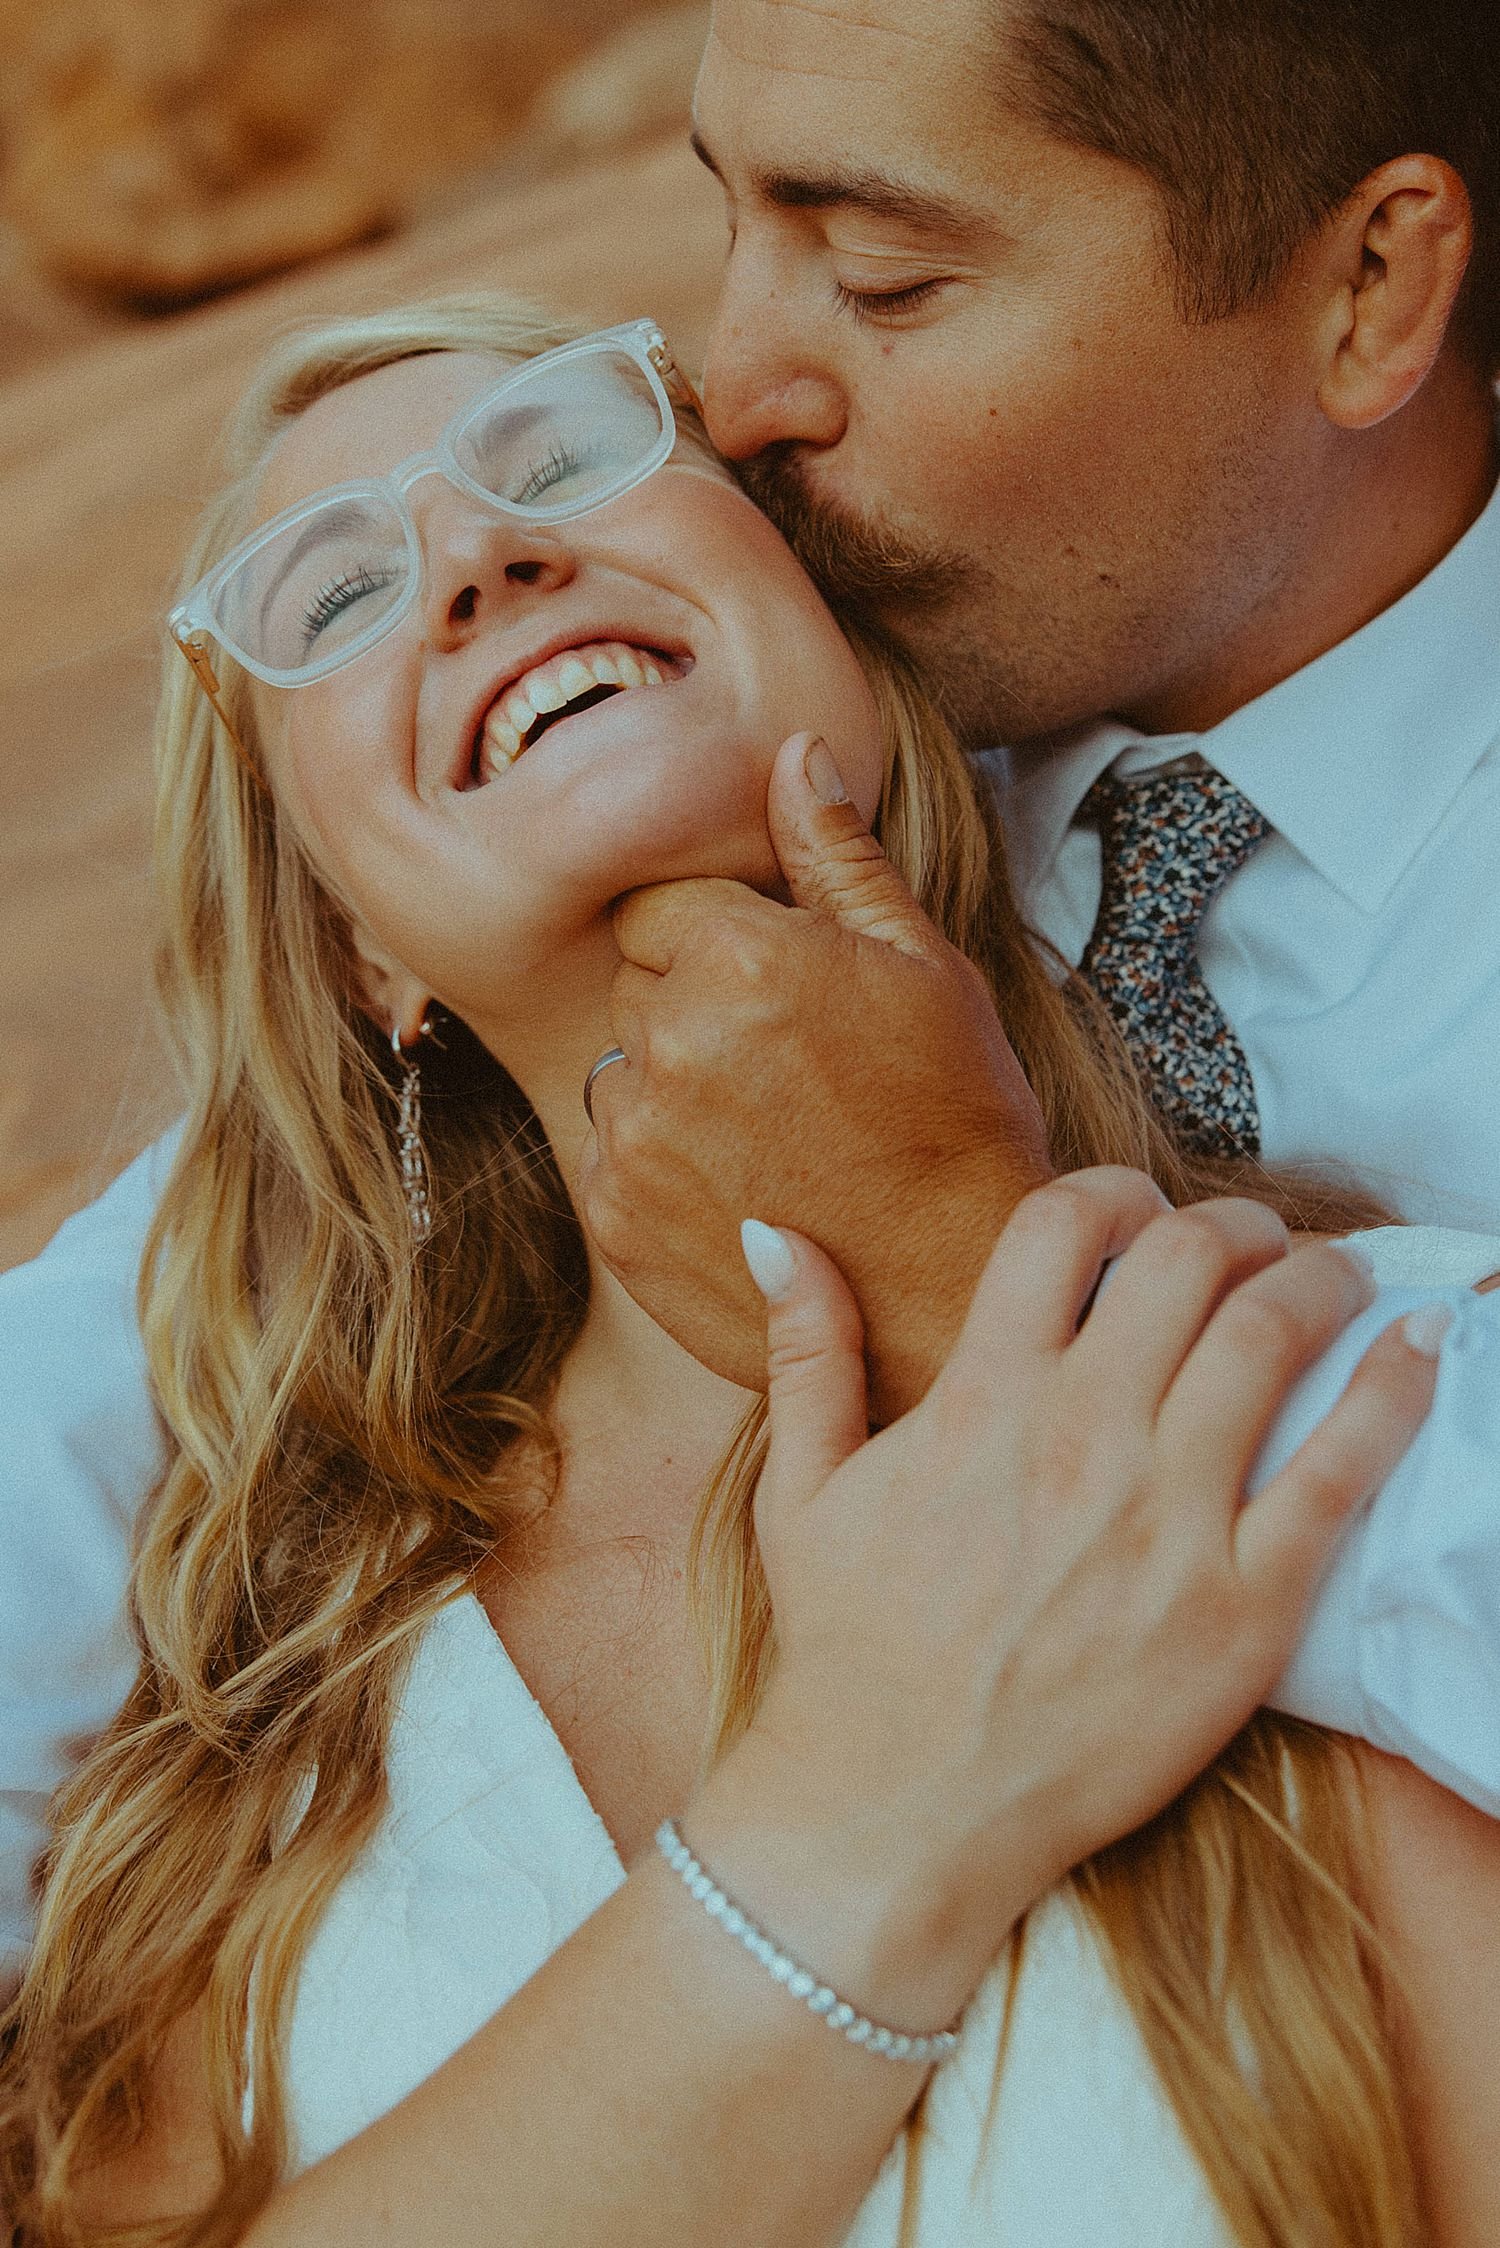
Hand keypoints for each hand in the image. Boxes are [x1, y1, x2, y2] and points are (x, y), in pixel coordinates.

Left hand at [578, 732, 1050, 1419]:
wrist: (954, 1292)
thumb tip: (794, 750)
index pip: (658, 908)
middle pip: (634, 989)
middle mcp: (665, 1041)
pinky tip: (744, 1192)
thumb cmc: (957, 1120)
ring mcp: (631, 1139)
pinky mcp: (614, 1222)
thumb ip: (838, 858)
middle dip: (691, 1012)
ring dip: (668, 1093)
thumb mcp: (922, 968)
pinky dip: (658, 1171)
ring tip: (770, 1138)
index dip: (717, 944)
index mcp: (736, 955)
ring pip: (617, 1075)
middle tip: (788, 1072)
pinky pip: (609, 1161)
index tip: (775, 993)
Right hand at [689, 1171, 1440, 2032]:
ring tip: (1328, 1278)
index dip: (1112, 1191)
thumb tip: (777, 1230)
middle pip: (1188, 1258)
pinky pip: (1342, 1471)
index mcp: (982, 1399)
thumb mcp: (800, 1491)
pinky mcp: (1243, 1607)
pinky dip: (1392, 1388)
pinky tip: (1416, 1343)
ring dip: (1315, 1276)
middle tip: (1243, 1240)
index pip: (1067, 1224)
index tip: (1134, 1210)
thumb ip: (803, 1350)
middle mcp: (1082, 1439)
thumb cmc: (848, 1652)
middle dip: (1228, 1222)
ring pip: (1272, 1335)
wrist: (898, 1814)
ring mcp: (1169, 1520)